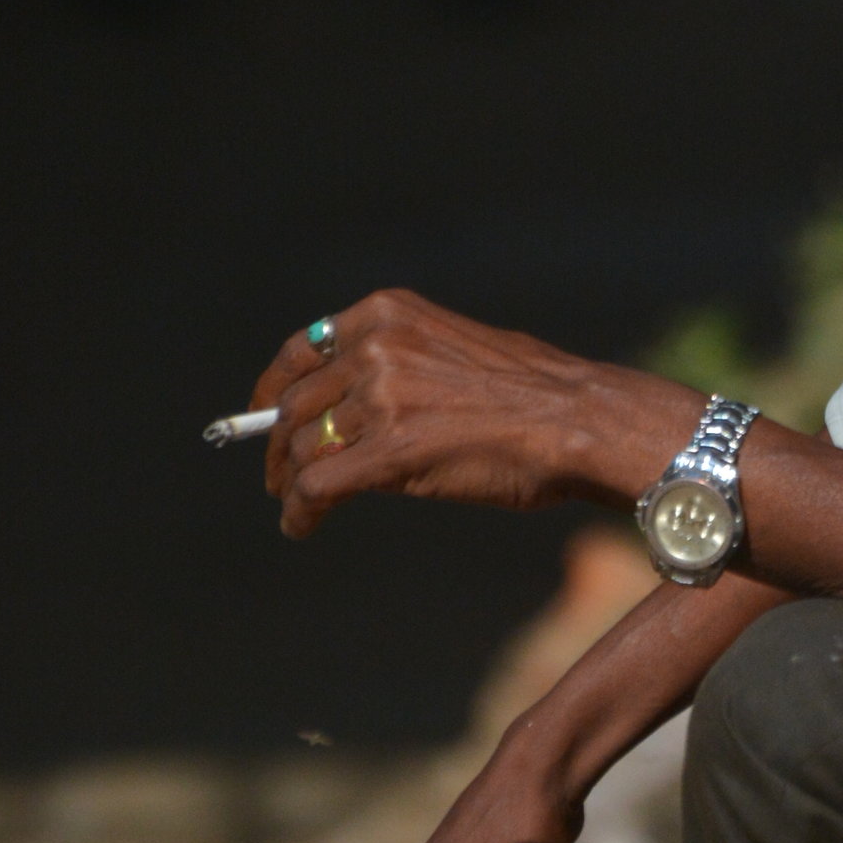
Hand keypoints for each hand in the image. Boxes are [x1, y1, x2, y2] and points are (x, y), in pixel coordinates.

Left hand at [252, 290, 698, 536]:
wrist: (579, 422)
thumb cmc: (534, 396)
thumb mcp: (455, 350)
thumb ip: (400, 362)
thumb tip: (350, 407)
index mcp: (389, 314)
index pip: (303, 348)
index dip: (272, 387)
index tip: (264, 413)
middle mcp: (377, 347)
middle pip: (296, 404)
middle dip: (279, 446)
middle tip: (277, 476)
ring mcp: (381, 396)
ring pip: (303, 447)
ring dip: (293, 483)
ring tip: (296, 506)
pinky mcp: (388, 451)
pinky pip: (317, 486)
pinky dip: (300, 512)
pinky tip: (302, 528)